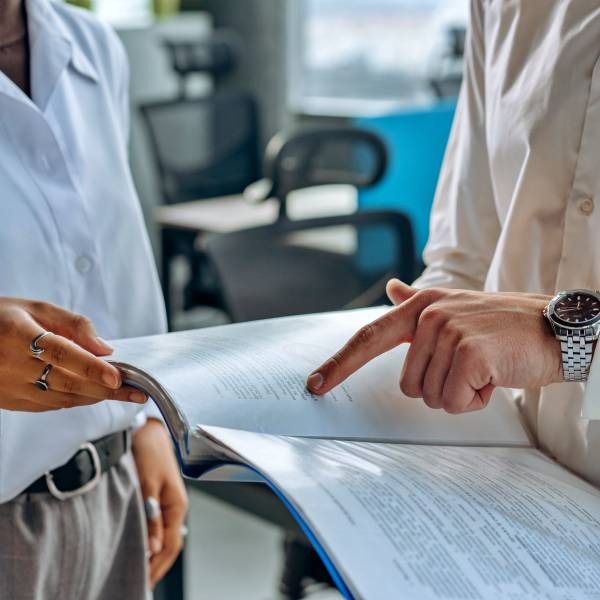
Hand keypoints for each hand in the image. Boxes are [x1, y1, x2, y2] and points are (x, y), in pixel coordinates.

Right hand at [0, 297, 145, 410]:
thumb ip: (73, 324)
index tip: (118, 377)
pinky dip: (74, 401)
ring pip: (60, 399)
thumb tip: (104, 348)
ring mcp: (7, 387)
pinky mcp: (7, 401)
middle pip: (66, 382)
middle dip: (105, 389)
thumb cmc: (1, 318)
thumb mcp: (36, 308)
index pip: (62, 354)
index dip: (92, 367)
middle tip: (135, 392)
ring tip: (122, 393)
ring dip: (94, 397)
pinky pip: (48, 405)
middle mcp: (10, 365)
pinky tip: (92, 394)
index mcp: (17, 335)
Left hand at [133, 418, 187, 588]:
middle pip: (170, 543)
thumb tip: (152, 548)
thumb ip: (151, 516)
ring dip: (153, 553)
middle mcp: (175, 505)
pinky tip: (141, 545)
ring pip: (164, 535)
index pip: (171, 544)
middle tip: (139, 584)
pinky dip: (150, 539)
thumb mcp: (148, 484)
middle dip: (157, 565)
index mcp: (177, 504)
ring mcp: (168, 501)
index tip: (143, 583)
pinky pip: (158, 525)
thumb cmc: (149, 450)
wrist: (147, 427)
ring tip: (139, 570)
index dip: (158, 566)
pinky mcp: (158, 496)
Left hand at [307, 280, 561, 413]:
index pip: (369, 337)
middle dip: (440, 387)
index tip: (316, 383)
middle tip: (470, 368)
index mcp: (421, 307)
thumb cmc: (503, 326)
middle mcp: (429, 315)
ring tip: (484, 369)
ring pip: (430, 396)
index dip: (340, 362)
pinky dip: (476, 400)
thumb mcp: (457, 307)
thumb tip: (392, 288)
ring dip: (460, 394)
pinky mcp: (469, 352)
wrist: (555, 327)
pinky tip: (494, 376)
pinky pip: (454, 401)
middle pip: (407, 385)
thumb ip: (418, 301)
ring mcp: (449, 331)